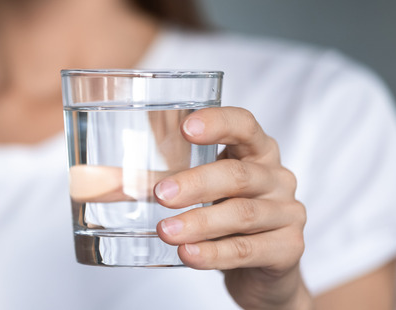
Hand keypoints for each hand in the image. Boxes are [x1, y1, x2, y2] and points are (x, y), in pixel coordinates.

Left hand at [154, 107, 310, 308]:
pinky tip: (188, 254)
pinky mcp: (289, 248)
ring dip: (199, 223)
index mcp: (258, 152)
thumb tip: (106, 177)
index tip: (185, 128)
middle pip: (238, 174)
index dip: (218, 123)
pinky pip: (247, 250)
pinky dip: (214, 254)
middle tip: (160, 194)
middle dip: (196, 183)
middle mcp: (277, 177)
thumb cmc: (226, 218)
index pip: (245, 125)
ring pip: (242, 214)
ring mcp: (288, 213)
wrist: (264, 271)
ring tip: (166, 231)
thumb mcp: (206, 191)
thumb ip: (170, 177)